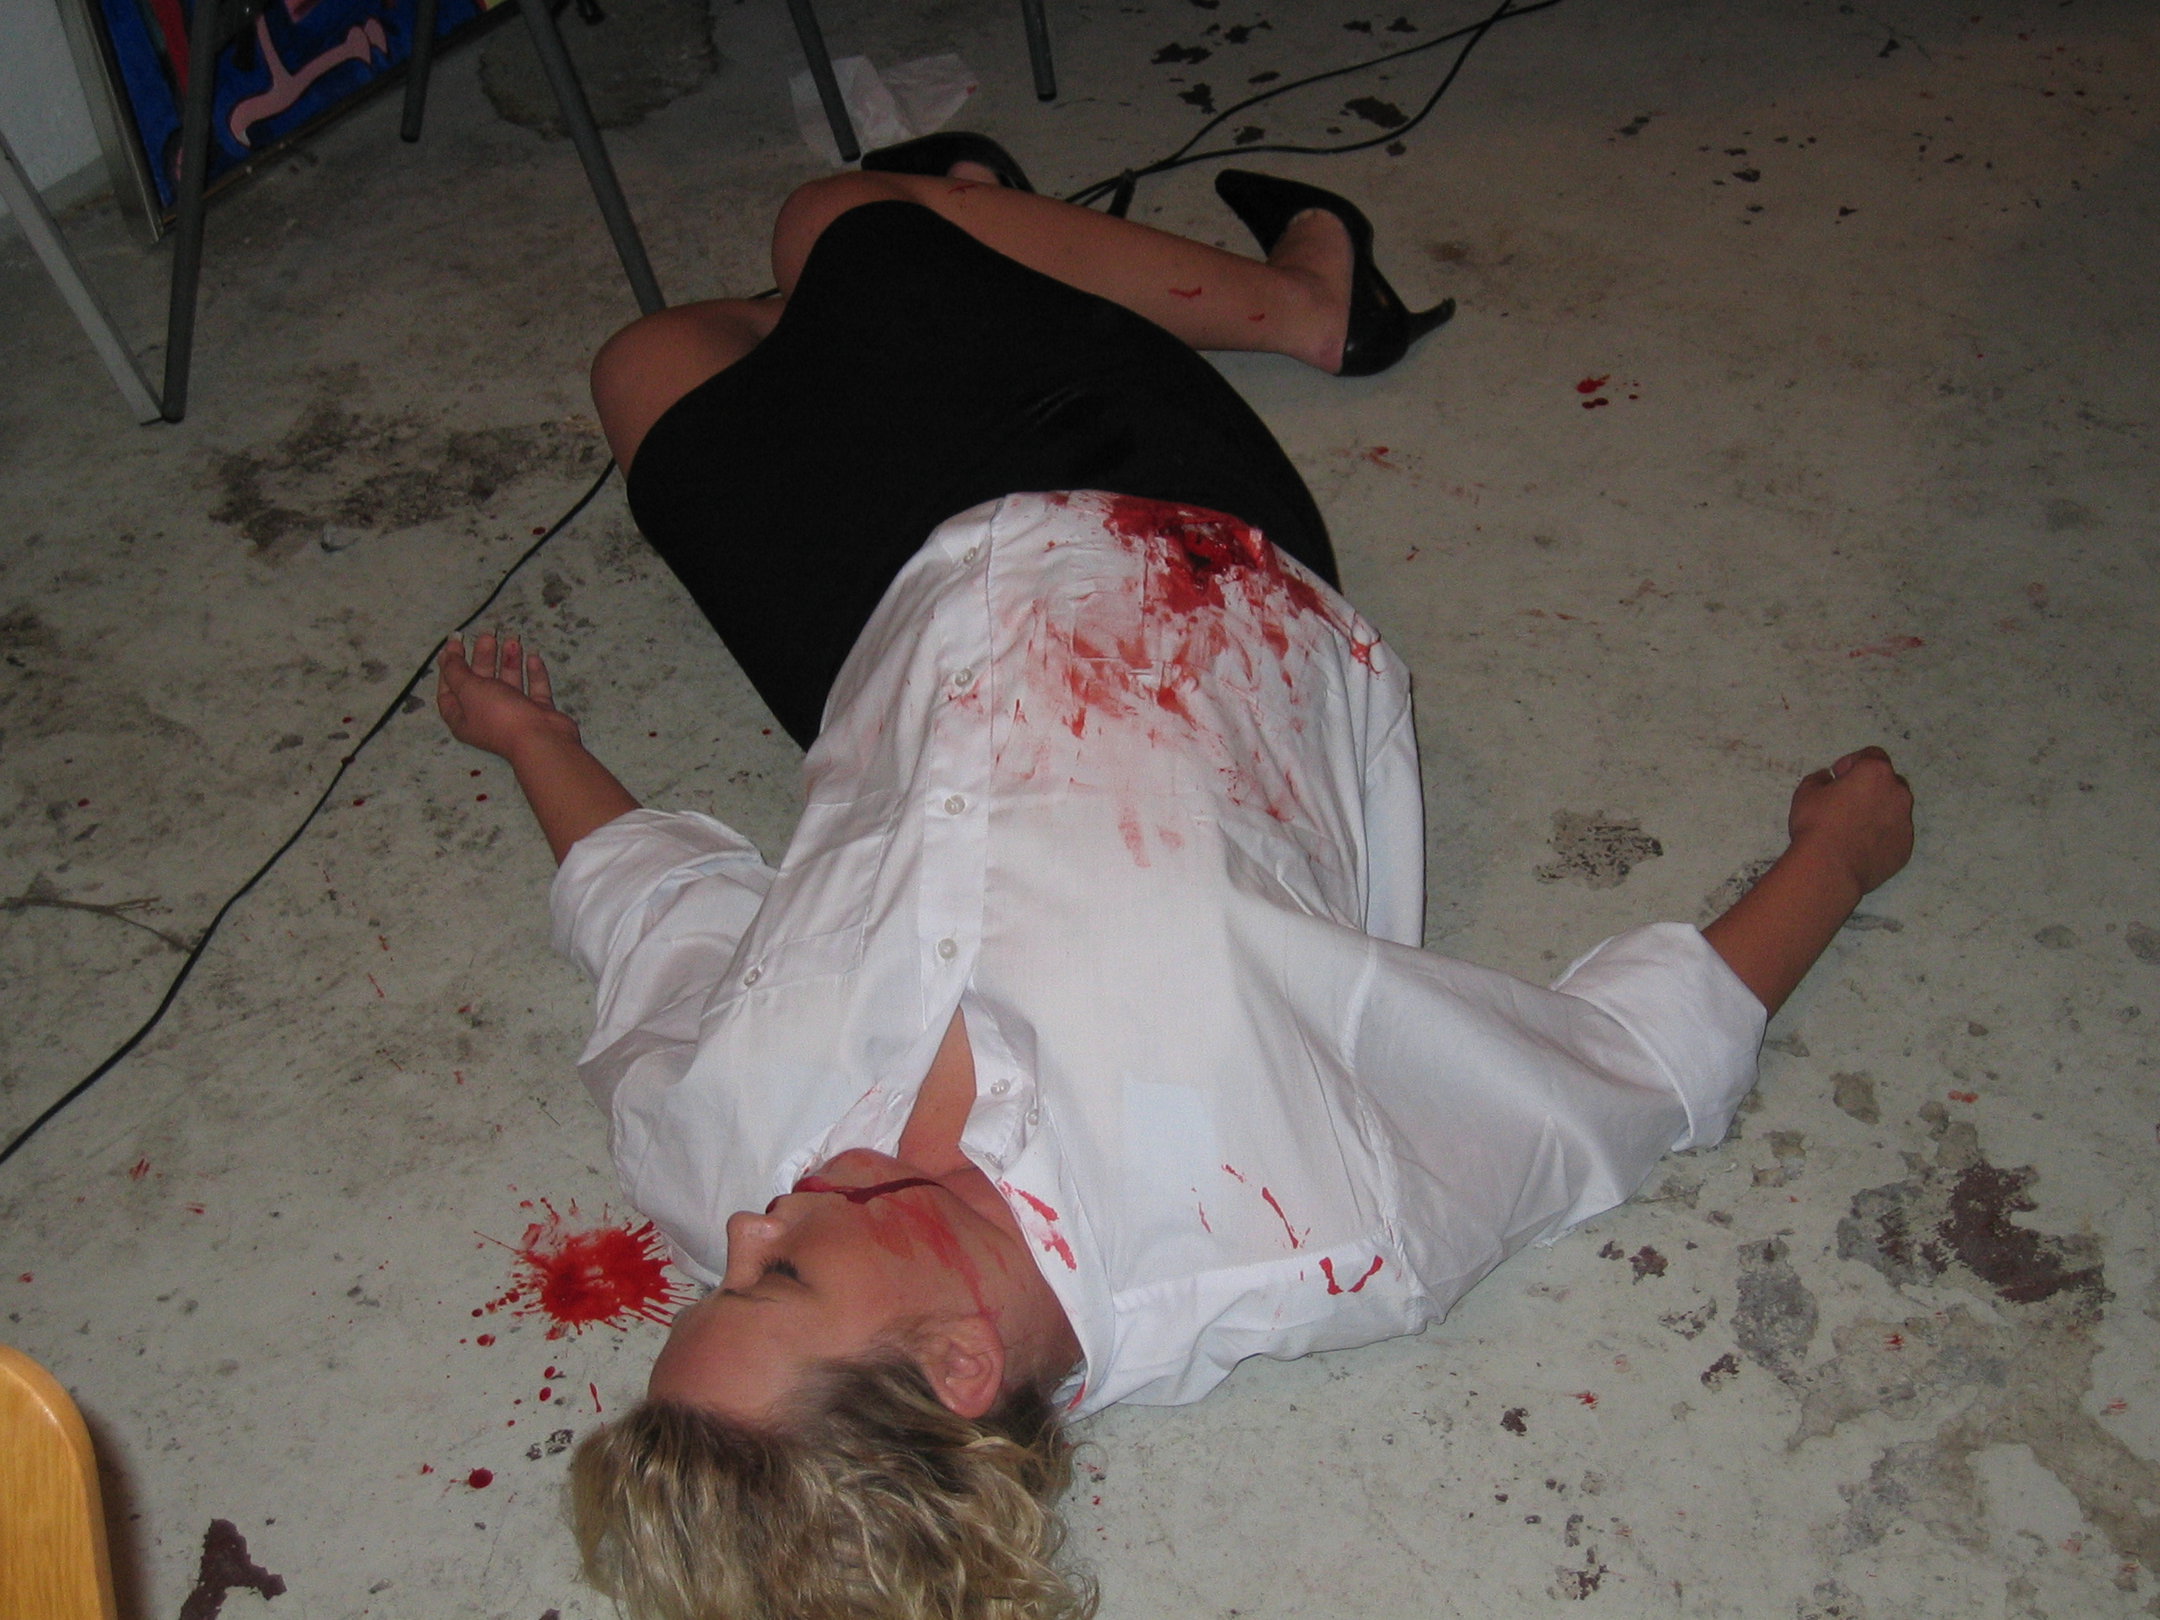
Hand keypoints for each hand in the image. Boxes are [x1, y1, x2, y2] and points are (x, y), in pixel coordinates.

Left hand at [435, 631, 579, 761]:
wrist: (540, 739)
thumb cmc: (497, 714)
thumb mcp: (468, 689)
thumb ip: (456, 670)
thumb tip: (445, 654)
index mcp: (463, 716)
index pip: (449, 688)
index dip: (450, 665)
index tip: (457, 643)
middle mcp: (486, 716)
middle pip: (481, 682)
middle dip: (483, 658)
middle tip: (489, 636)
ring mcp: (514, 714)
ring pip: (508, 683)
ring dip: (509, 661)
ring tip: (513, 639)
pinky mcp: (537, 712)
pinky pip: (534, 689)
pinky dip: (533, 674)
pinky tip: (533, 657)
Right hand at [1786, 746, 1914, 898]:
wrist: (1830, 868)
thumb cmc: (1816, 824)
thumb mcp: (1806, 793)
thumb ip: (1820, 779)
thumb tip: (1828, 779)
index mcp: (1875, 773)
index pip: (1872, 755)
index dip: (1854, 762)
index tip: (1839, 777)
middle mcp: (1898, 793)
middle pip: (1888, 782)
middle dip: (1870, 787)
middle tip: (1847, 802)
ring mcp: (1905, 822)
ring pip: (1894, 809)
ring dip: (1877, 811)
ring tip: (1853, 828)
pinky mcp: (1905, 848)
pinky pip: (1894, 834)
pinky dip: (1881, 836)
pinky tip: (1859, 846)